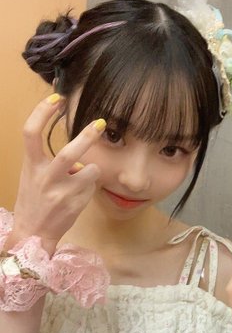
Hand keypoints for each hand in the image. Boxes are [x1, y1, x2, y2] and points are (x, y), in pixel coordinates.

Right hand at [11, 94, 105, 252]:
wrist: (33, 233)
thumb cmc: (34, 200)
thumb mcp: (32, 176)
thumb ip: (49, 161)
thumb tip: (78, 154)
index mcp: (31, 165)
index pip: (31, 132)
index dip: (42, 113)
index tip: (56, 99)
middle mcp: (45, 178)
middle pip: (69, 153)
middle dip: (88, 136)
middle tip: (101, 123)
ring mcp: (61, 193)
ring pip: (90, 171)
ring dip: (91, 171)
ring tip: (81, 178)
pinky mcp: (75, 205)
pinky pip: (92, 187)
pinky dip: (89, 186)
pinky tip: (78, 196)